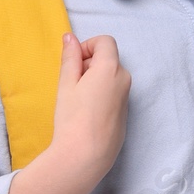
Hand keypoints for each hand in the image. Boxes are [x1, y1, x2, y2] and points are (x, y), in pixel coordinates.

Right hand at [50, 31, 130, 183]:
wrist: (86, 155)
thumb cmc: (72, 118)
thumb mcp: (66, 84)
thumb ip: (70, 57)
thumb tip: (70, 38)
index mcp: (110, 68)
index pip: (105, 41)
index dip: (87, 46)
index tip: (74, 62)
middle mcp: (124, 79)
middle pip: (108, 59)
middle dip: (89, 64)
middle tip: (71, 83)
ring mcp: (127, 97)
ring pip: (111, 77)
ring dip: (94, 79)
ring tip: (77, 100)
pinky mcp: (125, 113)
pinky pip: (113, 93)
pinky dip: (101, 94)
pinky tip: (87, 113)